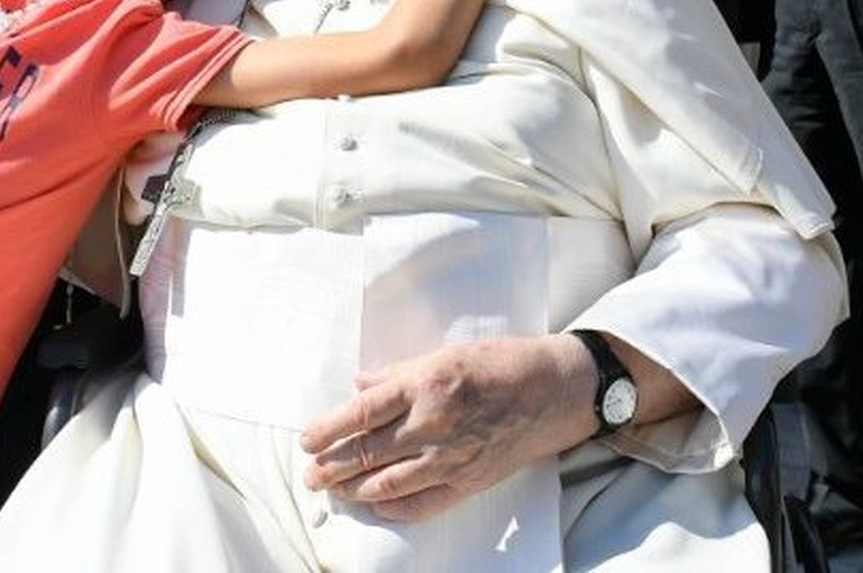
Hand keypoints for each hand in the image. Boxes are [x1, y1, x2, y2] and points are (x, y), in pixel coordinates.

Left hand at [298, 335, 597, 521]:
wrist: (555, 389)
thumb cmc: (501, 363)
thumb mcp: (445, 353)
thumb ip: (398, 373)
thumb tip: (360, 385)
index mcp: (425, 384)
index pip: (361, 413)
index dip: (328, 430)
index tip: (307, 440)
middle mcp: (434, 423)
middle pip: (369, 452)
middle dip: (332, 467)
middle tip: (309, 475)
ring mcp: (452, 456)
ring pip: (390, 482)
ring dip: (355, 490)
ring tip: (334, 491)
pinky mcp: (470, 480)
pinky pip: (424, 503)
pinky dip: (395, 508)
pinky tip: (377, 506)